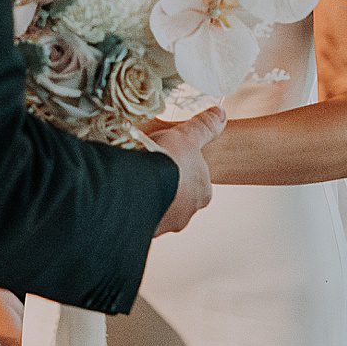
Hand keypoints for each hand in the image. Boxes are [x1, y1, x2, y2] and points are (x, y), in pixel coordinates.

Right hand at [144, 108, 226, 235]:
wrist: (138, 186)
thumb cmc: (168, 161)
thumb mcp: (187, 136)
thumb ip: (204, 127)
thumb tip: (221, 112)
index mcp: (203, 192)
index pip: (197, 182)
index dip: (183, 170)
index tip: (169, 161)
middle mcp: (188, 213)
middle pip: (178, 198)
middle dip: (165, 187)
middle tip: (149, 171)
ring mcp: (166, 225)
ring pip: (158, 210)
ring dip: (148, 199)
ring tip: (134, 182)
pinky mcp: (145, 232)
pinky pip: (140, 219)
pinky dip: (134, 209)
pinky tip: (125, 196)